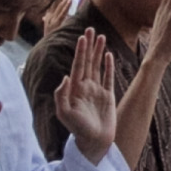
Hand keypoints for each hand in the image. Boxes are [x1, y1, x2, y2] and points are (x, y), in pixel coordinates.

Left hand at [52, 29, 123, 153]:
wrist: (94, 142)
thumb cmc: (78, 129)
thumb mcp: (65, 113)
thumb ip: (62, 95)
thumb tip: (65, 76)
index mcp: (75, 89)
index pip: (78, 65)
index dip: (80, 51)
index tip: (82, 37)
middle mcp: (85, 86)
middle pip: (87, 61)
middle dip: (88, 46)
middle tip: (90, 29)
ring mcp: (97, 90)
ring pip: (98, 66)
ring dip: (99, 51)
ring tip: (101, 36)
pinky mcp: (108, 96)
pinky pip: (108, 77)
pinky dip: (109, 66)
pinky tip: (108, 55)